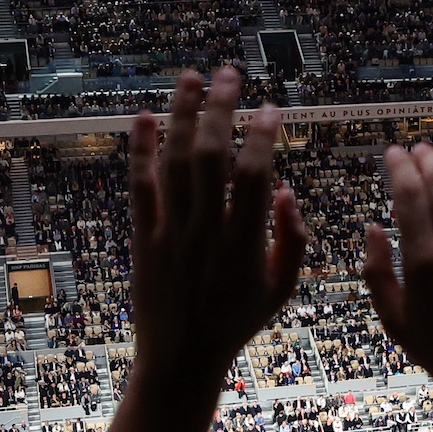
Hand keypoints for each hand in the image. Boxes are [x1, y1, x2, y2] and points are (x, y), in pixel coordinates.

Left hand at [128, 66, 304, 384]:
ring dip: (182, 115)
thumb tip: (285, 190)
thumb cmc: (236, 322)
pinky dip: (141, 150)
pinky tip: (145, 117)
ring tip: (190, 78)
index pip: (254, 175)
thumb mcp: (280, 289)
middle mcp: (206, 231)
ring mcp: (170, 232)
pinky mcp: (143, 237)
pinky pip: (140, 186)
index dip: (262, 137)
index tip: (270, 108)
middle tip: (228, 74)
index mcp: (244, 243)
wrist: (181, 357)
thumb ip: (292, 239)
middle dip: (219, 109)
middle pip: (210, 155)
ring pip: (174, 161)